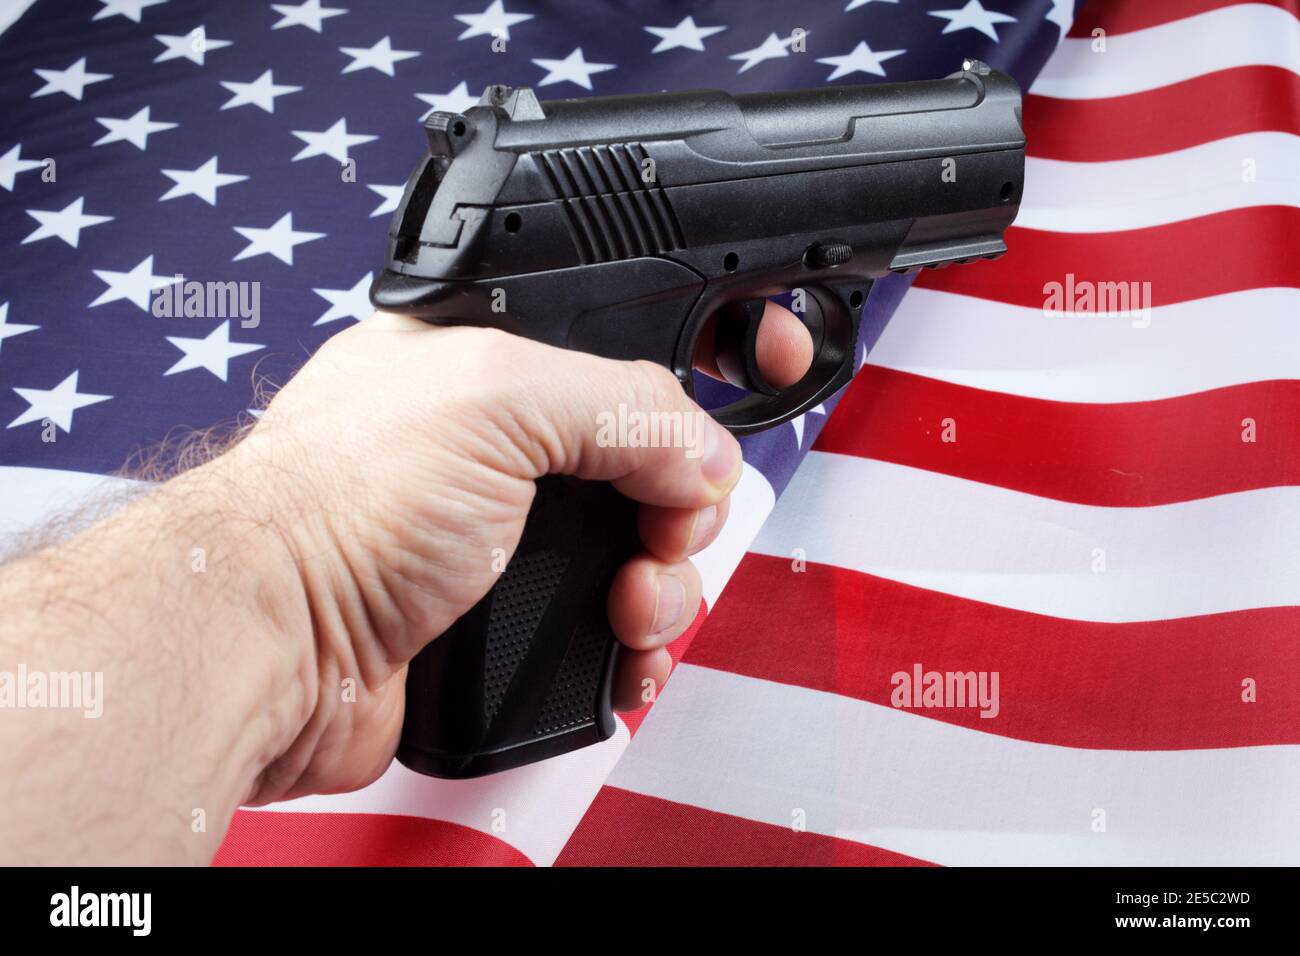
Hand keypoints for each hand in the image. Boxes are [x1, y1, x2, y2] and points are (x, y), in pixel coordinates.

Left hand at [227, 304, 809, 802]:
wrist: (272, 649)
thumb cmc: (336, 505)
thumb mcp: (497, 400)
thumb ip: (626, 406)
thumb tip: (707, 460)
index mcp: (491, 364)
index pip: (627, 353)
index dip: (698, 368)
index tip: (761, 374)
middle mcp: (501, 449)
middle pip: (649, 466)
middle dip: (679, 511)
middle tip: (655, 540)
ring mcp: (503, 539)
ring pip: (638, 554)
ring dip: (663, 589)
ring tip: (631, 612)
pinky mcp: (503, 620)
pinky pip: (605, 626)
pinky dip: (634, 645)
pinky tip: (627, 657)